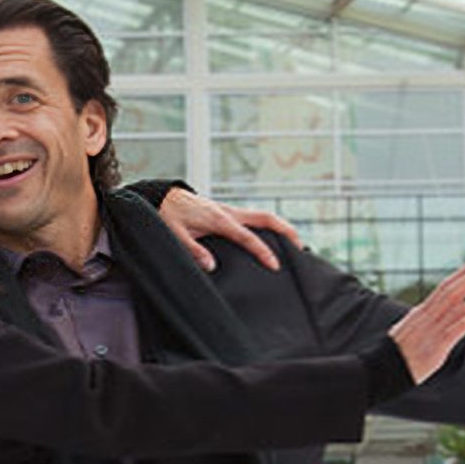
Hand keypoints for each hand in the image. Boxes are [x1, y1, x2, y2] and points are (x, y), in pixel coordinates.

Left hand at [158, 186, 299, 272]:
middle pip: (266, 218)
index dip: (262, 251)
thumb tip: (211, 266)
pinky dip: (268, 227)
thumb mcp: (175, 235)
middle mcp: (229, 212)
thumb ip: (193, 251)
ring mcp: (230, 211)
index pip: (247, 237)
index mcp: (219, 219)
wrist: (163, 197)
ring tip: (294, 244)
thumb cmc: (168, 215)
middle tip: (300, 248)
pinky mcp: (228, 213)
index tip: (275, 265)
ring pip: (262, 217)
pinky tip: (271, 239)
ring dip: (280, 228)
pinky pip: (254, 218)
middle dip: (286, 231)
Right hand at [390, 254, 464, 382]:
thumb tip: (447, 310)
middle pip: (455, 289)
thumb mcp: (413, 329)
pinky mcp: (435, 349)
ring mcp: (431, 332)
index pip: (448, 284)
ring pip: (459, 308)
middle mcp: (428, 317)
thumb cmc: (398, 353)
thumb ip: (431, 319)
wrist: (380, 372)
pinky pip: (453, 332)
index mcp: (423, 311)